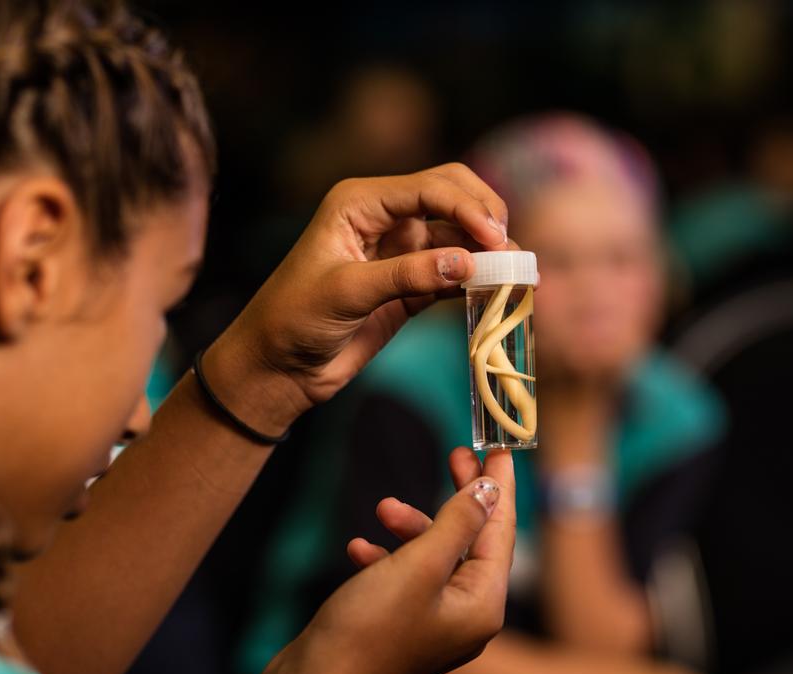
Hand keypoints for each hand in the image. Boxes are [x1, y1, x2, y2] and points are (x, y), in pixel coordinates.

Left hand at [202, 164, 510, 435]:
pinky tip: (499, 289)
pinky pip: (454, 271)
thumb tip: (467, 262)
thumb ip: (406, 275)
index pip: (428, 188)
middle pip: (451, 195)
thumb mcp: (345, 293)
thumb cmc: (293, 319)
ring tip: (516, 273)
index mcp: (359, 202)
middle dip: (484, 216)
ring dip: (487, 250)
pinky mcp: (410, 284)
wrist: (277, 366)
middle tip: (508, 248)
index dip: (466, 207)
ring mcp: (400, 250)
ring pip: (459, 236)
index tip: (494, 238)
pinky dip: (478, 278)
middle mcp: (383, 217)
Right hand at [257, 449, 515, 673]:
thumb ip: (456, 523)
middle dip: (456, 498)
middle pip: (470, 540)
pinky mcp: (399, 623)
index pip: (500, 531)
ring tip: (382, 510)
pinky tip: (358, 549)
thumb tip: (489, 491)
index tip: (498, 449)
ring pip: (432, 555)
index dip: (498, 487)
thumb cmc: (371, 629)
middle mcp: (464, 614)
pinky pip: (403, 577)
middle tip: (455, 453)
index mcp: (482, 603)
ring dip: (409, 527)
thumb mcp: (419, 565)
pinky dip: (385, 557)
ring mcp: (432, 621)